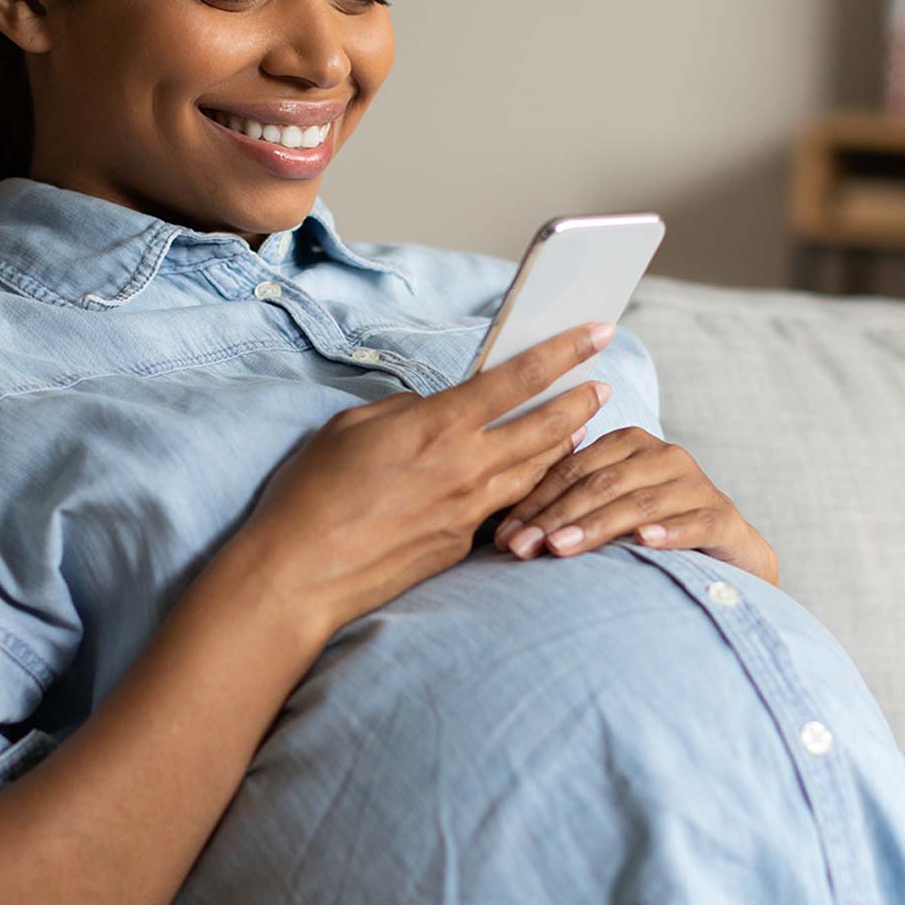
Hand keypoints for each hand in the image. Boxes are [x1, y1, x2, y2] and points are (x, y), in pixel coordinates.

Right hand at [230, 321, 618, 640]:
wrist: (301, 572)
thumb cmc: (314, 492)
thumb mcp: (354, 426)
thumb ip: (407, 412)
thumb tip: (436, 411)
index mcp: (438, 426)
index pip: (519, 378)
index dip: (564, 351)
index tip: (597, 333)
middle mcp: (465, 467)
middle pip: (546, 428)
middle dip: (581, 402)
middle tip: (602, 386)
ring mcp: (468, 511)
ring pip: (535, 471)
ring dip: (562, 445)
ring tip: (577, 429)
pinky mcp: (460, 545)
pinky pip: (504, 506)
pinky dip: (524, 486)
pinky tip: (528, 479)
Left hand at [490, 426, 779, 585]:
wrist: (727, 555)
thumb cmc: (650, 531)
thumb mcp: (606, 512)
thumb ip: (567, 508)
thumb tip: (502, 531)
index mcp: (627, 444)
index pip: (570, 468)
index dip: (534, 500)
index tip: (502, 535)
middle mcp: (662, 455)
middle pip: (598, 484)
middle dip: (554, 517)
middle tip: (520, 548)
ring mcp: (695, 483)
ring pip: (636, 504)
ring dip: (595, 527)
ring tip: (560, 548)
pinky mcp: (722, 516)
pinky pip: (691, 522)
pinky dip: (667, 532)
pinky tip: (643, 543)